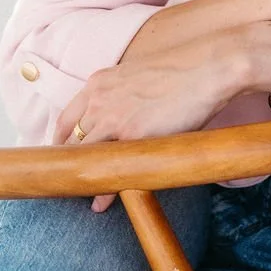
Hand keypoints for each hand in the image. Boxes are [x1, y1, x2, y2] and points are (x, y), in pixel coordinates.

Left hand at [51, 30, 251, 212]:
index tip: (62, 159)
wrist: (209, 67)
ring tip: (81, 198)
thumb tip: (127, 116)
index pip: (65, 119)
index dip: (60, 143)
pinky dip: (103, 191)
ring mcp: (114, 119)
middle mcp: (99, 100)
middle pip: (69, 141)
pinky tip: (99, 204)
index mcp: (99, 83)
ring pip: (84, 157)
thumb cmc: (185, 70)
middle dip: (67, 165)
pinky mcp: (133, 136)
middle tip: (68, 184)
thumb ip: (124, 95)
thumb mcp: (141, 76)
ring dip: (82, 178)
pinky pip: (110, 170)